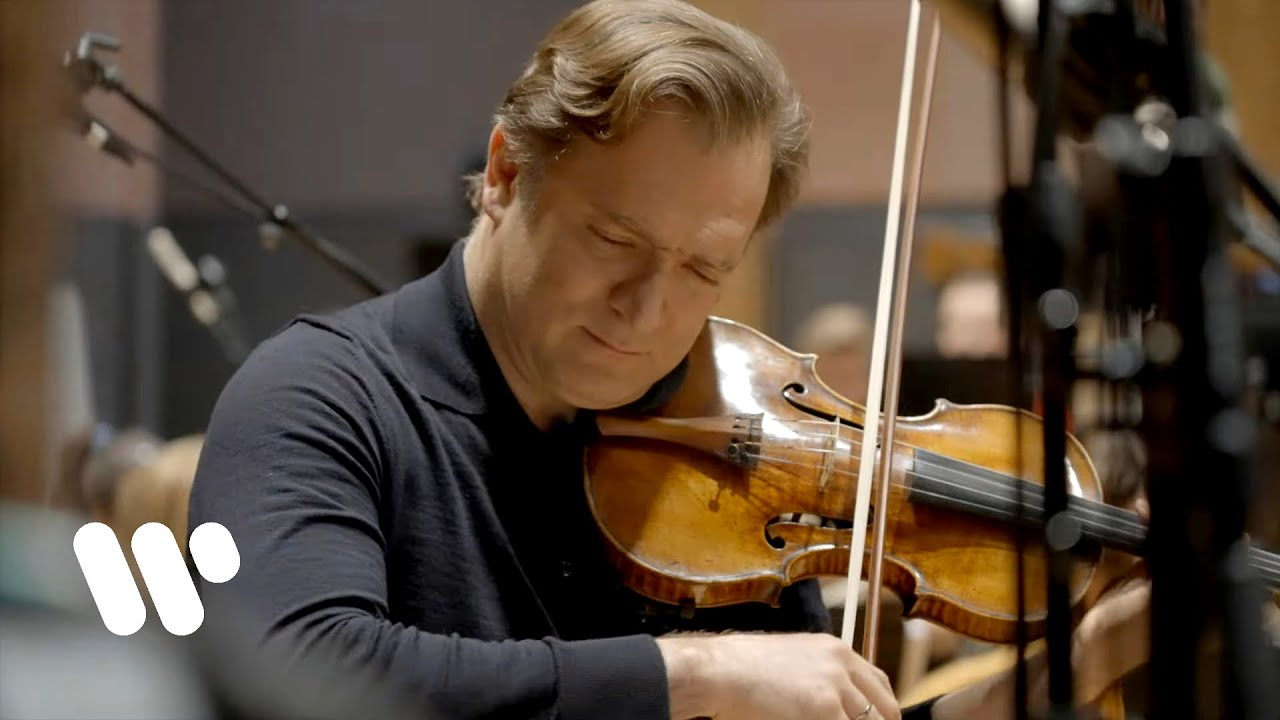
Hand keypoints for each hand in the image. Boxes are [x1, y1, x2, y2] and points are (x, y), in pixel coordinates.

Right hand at [658, 632, 899, 719]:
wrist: (718, 669)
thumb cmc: (741, 668)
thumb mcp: (791, 661)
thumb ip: (817, 677)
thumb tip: (829, 703)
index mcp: (834, 649)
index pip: (878, 683)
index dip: (882, 710)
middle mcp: (841, 663)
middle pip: (883, 705)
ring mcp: (835, 686)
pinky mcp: (824, 709)